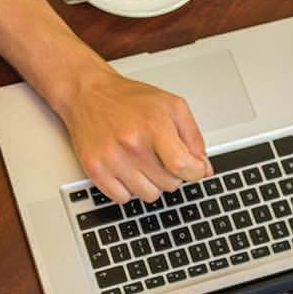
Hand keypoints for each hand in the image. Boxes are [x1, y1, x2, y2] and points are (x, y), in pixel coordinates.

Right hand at [65, 66, 211, 202]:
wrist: (88, 94)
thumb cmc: (130, 99)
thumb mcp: (172, 106)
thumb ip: (193, 137)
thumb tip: (203, 168)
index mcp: (154, 125)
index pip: (184, 167)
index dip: (194, 172)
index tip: (192, 168)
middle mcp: (132, 143)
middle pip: (169, 185)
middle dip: (171, 174)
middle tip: (161, 156)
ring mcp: (111, 158)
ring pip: (148, 196)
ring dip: (150, 183)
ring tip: (143, 161)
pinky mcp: (94, 169)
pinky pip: (122, 199)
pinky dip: (128, 188)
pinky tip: (126, 169)